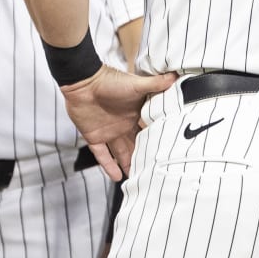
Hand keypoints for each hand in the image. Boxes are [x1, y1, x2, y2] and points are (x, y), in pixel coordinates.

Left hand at [59, 65, 177, 181]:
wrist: (82, 81)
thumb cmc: (109, 80)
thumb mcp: (136, 84)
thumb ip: (155, 84)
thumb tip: (176, 77)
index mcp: (135, 115)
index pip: (148, 132)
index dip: (156, 143)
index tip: (169, 155)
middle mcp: (123, 126)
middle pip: (135, 146)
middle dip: (144, 159)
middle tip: (155, 173)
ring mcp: (108, 132)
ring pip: (121, 154)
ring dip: (128, 166)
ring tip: (139, 180)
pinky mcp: (94, 137)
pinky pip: (102, 156)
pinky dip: (109, 167)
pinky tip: (117, 178)